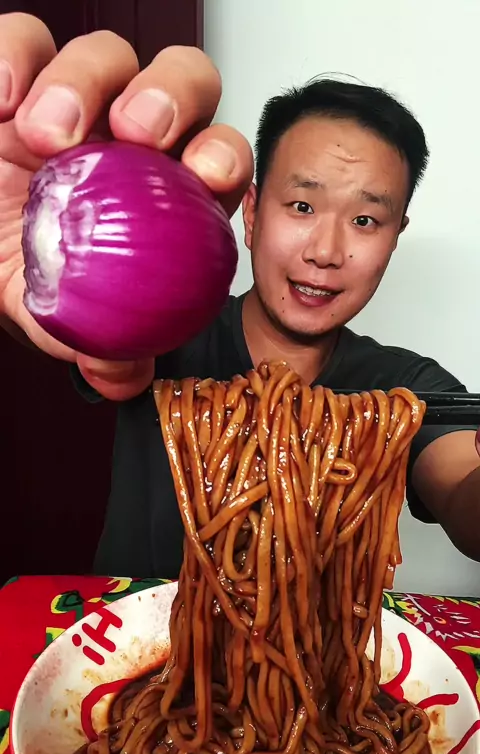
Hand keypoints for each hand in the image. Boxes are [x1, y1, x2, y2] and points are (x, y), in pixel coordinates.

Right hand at [0, 13, 252, 399]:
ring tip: (44, 134)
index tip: (205, 177)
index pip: (216, 158)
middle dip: (172, 98)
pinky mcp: (20, 72)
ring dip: (86, 81)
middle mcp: (130, 135)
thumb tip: (125, 375)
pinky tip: (2, 99)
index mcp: (164, 190)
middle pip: (183, 84)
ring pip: (109, 55)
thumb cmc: (24, 270)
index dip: (223, 158)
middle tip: (136, 133)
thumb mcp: (55, 314)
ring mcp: (77, 98)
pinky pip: (26, 40)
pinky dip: (17, 57)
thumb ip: (96, 344)